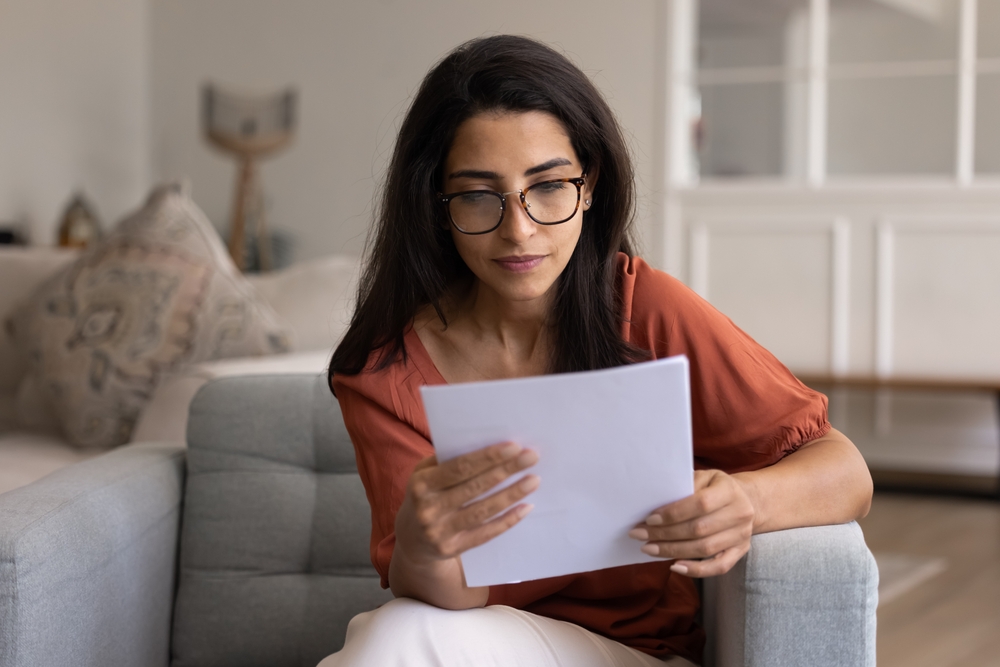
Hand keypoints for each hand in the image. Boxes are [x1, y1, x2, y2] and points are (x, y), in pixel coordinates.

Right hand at [394, 442, 539, 565]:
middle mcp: (428, 508)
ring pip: (483, 511)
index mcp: (421, 483)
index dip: (488, 457)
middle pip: (474, 487)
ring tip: (533, 480)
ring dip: (511, 494)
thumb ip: (449, 460)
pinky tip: (525, 507)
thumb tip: (489, 445)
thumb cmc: (426, 495)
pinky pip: (485, 533)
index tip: (514, 446)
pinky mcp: (451, 549)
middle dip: (506, 470)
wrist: (410, 540)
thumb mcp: (425, 475)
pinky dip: (507, 521)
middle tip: (531, 457)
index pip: (460, 467)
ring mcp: (439, 531)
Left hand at [628, 469, 754, 577]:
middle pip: (699, 529)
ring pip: (705, 549)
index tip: (649, 519)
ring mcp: (742, 535)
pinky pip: (718, 567)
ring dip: (673, 551)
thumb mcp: (703, 478)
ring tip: (649, 549)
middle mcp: (740, 513)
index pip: (700, 504)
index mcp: (729, 490)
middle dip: (665, 534)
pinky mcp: (740, 552)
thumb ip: (684, 488)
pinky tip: (674, 566)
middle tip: (640, 535)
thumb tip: (654, 504)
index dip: (673, 513)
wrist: (745, 500)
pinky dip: (695, 570)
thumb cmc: (714, 487)